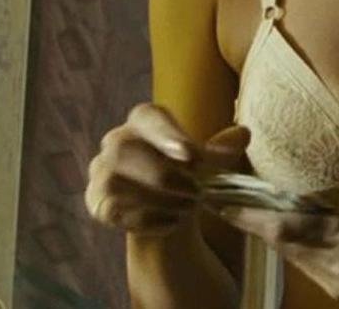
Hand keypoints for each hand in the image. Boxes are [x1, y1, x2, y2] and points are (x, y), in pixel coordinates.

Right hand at [84, 102, 250, 235]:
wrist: (169, 209)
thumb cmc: (188, 175)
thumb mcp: (208, 163)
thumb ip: (222, 149)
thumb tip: (242, 134)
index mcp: (143, 123)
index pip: (146, 115)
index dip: (166, 133)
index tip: (191, 156)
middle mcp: (115, 142)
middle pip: (126, 149)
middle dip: (164, 174)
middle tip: (197, 192)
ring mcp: (101, 173)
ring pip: (118, 183)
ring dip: (158, 199)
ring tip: (189, 208)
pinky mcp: (97, 203)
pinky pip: (115, 210)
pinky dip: (147, 219)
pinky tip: (171, 222)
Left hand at [215, 181, 338, 299]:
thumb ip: (320, 198)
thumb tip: (282, 199)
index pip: (282, 226)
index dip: (246, 216)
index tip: (219, 200)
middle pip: (282, 243)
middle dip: (256, 221)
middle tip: (229, 197)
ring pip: (292, 255)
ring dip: (276, 234)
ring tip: (255, 210)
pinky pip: (309, 265)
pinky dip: (299, 247)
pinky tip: (296, 229)